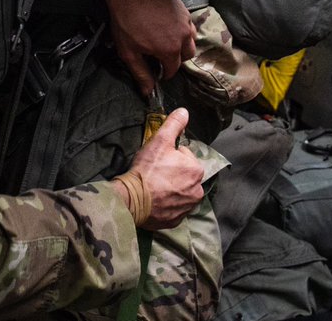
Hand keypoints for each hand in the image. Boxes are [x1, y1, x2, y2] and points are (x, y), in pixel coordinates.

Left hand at [104, 0, 196, 93]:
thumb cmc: (126, 20)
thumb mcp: (128, 51)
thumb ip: (140, 73)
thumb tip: (148, 91)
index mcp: (170, 50)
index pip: (173, 69)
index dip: (165, 73)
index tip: (158, 71)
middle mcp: (183, 36)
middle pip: (187, 55)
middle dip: (176, 59)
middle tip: (162, 56)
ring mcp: (185, 21)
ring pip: (191, 40)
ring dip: (183, 44)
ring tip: (167, 42)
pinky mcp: (183, 8)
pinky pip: (188, 24)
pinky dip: (182, 30)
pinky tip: (169, 27)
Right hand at [111, 108, 203, 229]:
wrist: (133, 200)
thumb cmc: (148, 169)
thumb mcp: (159, 141)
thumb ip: (174, 124)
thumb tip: (184, 111)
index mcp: (196, 170)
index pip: (185, 156)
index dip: (170, 155)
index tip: (158, 160)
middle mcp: (197, 190)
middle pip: (184, 175)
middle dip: (173, 172)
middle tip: (154, 173)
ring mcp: (188, 207)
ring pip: (181, 192)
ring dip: (171, 189)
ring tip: (154, 187)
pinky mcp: (177, 220)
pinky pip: (174, 208)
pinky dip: (167, 204)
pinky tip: (155, 200)